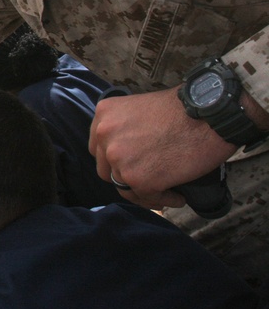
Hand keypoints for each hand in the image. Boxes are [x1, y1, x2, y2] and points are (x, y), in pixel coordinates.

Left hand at [89, 87, 236, 208]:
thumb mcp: (140, 108)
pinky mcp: (138, 179)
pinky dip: (162, 200)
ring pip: (124, 186)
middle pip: (106, 169)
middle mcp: (105, 136)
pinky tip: (177, 197)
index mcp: (104, 114)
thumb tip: (128, 151)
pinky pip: (146, 197)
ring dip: (143, 191)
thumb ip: (125, 128)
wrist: (210, 115)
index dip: (113, 159)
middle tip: (146, 179)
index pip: (98, 147)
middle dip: (124, 176)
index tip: (129, 164)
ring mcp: (119, 158)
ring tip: (164, 191)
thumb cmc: (184, 109)